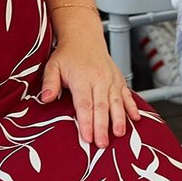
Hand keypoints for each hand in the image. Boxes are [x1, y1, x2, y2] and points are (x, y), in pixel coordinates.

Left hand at [37, 22, 136, 146]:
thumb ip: (50, 83)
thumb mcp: (53, 66)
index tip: (87, 137)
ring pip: (116, 101)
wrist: (84, 36)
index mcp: (82, 78)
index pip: (84, 104)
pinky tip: (135, 118)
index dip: (86, 122)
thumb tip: (46, 99)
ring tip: (119, 134)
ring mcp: (111, 79)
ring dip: (119, 119)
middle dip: (102, 127)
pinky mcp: (118, 79)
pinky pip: (127, 94)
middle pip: (101, 106)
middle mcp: (99, 78)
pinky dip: (132, 106)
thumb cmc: (67, 54)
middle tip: (102, 144)